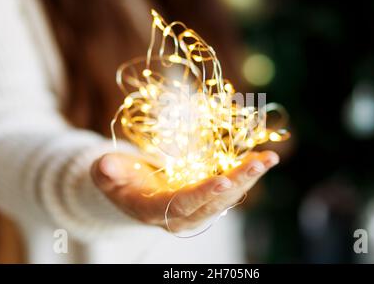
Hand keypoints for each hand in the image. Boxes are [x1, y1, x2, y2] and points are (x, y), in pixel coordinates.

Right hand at [91, 151, 278, 232]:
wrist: (135, 193)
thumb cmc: (120, 181)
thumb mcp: (108, 175)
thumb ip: (108, 172)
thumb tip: (104, 165)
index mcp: (157, 211)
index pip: (182, 204)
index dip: (202, 194)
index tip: (222, 180)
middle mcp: (183, 215)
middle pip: (214, 202)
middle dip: (238, 181)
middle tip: (261, 162)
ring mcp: (198, 209)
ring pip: (227, 197)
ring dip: (249, 177)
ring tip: (269, 158)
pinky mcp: (208, 199)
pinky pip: (230, 187)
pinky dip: (246, 173)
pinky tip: (261, 158)